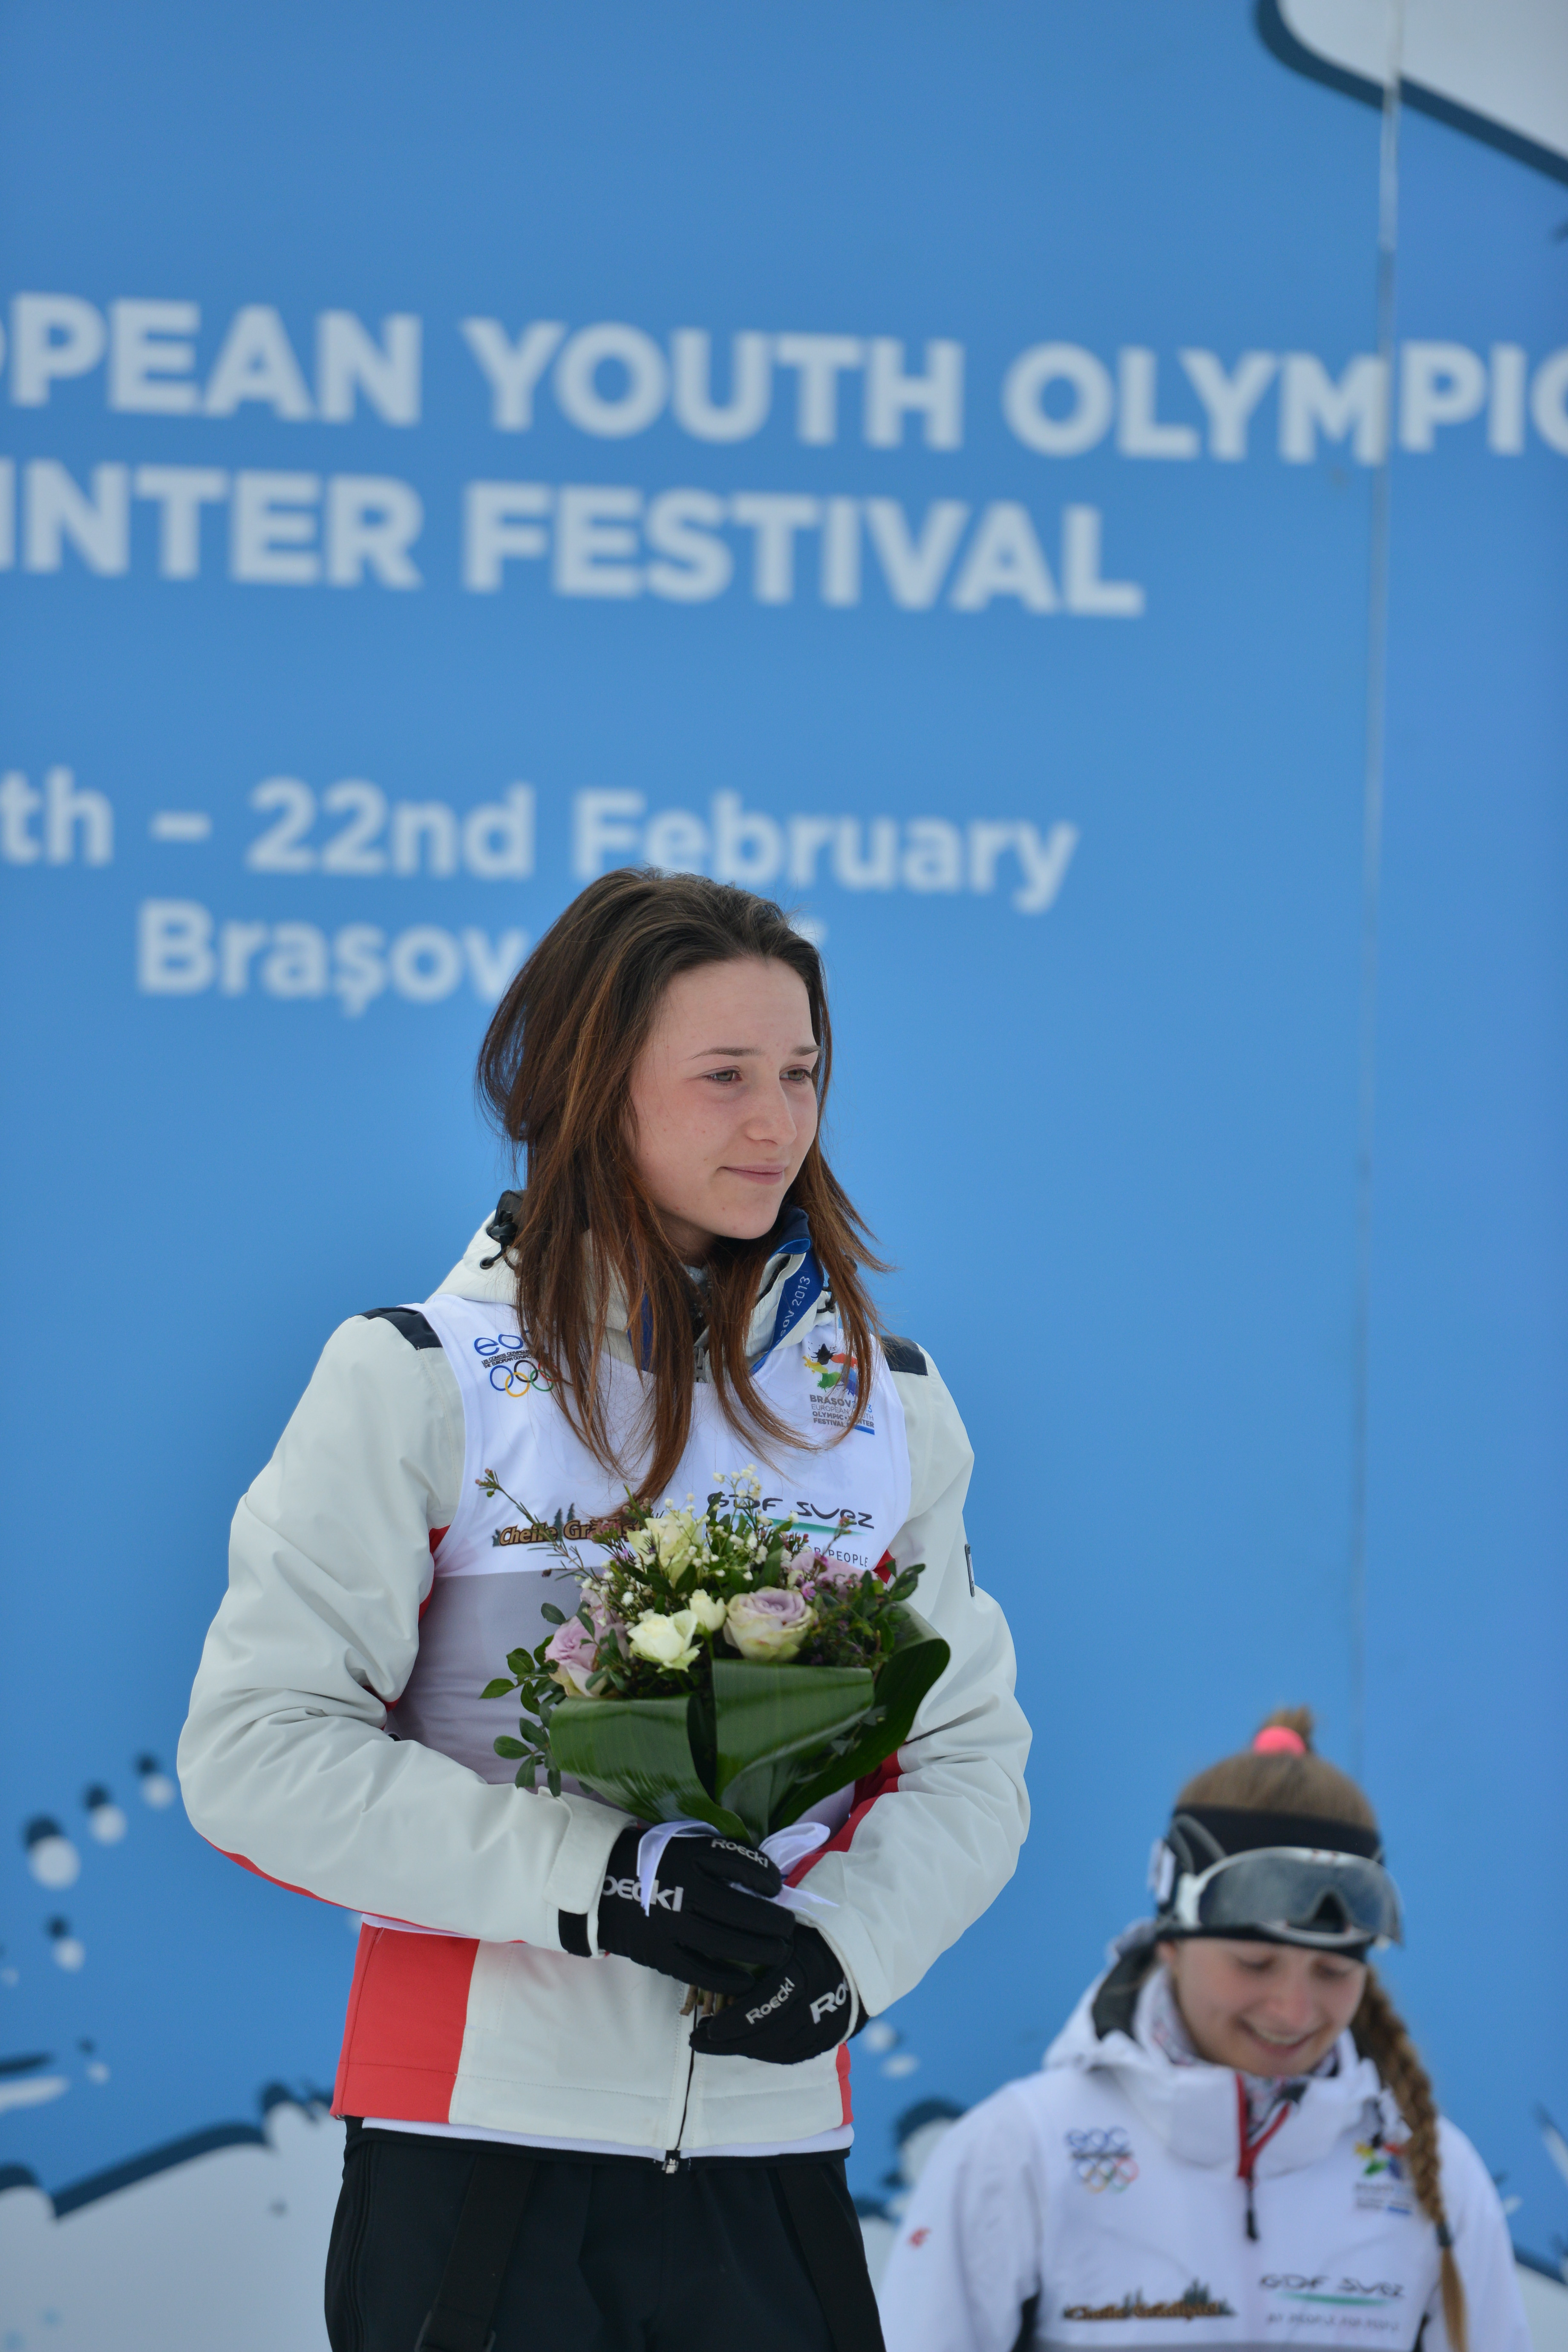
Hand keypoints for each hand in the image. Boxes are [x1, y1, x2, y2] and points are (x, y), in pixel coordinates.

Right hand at [589, 1826, 796, 1994]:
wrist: (602, 1886)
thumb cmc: (653, 1864)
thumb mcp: (683, 1845)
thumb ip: (718, 1856)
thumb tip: (764, 1874)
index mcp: (689, 1856)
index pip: (738, 1862)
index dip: (765, 1875)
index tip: (777, 1885)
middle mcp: (683, 1889)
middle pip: (740, 1909)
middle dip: (772, 1921)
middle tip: (789, 1927)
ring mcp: (672, 1924)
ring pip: (726, 1943)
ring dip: (760, 1950)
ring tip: (780, 1952)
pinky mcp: (661, 1953)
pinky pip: (701, 1971)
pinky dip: (728, 1979)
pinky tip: (747, 1980)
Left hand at [691, 1923, 856, 2063]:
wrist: (856, 1954)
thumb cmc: (809, 1935)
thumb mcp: (785, 1931)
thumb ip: (756, 1946)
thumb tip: (711, 1955)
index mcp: (805, 1969)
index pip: (767, 2002)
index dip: (736, 2020)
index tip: (706, 2026)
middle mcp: (818, 2001)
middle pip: (768, 2033)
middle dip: (728, 2043)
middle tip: (696, 2041)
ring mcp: (827, 2025)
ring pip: (778, 2049)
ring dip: (743, 2049)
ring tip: (714, 2044)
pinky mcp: (830, 2039)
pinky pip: (792, 2055)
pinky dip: (765, 2053)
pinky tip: (745, 2046)